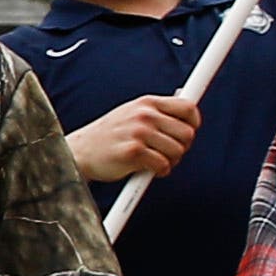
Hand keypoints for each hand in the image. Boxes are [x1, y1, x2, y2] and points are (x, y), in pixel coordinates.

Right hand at [67, 97, 198, 186]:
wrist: (81, 152)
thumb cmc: (110, 136)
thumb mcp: (132, 114)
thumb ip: (157, 114)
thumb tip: (189, 115)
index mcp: (146, 103)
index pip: (187, 107)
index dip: (194, 123)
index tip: (189, 132)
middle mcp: (144, 115)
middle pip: (187, 133)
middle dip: (182, 147)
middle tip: (168, 152)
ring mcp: (138, 133)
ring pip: (177, 151)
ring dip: (170, 161)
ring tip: (155, 161)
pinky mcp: (133, 152)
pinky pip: (163, 165)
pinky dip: (160, 172)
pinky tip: (147, 170)